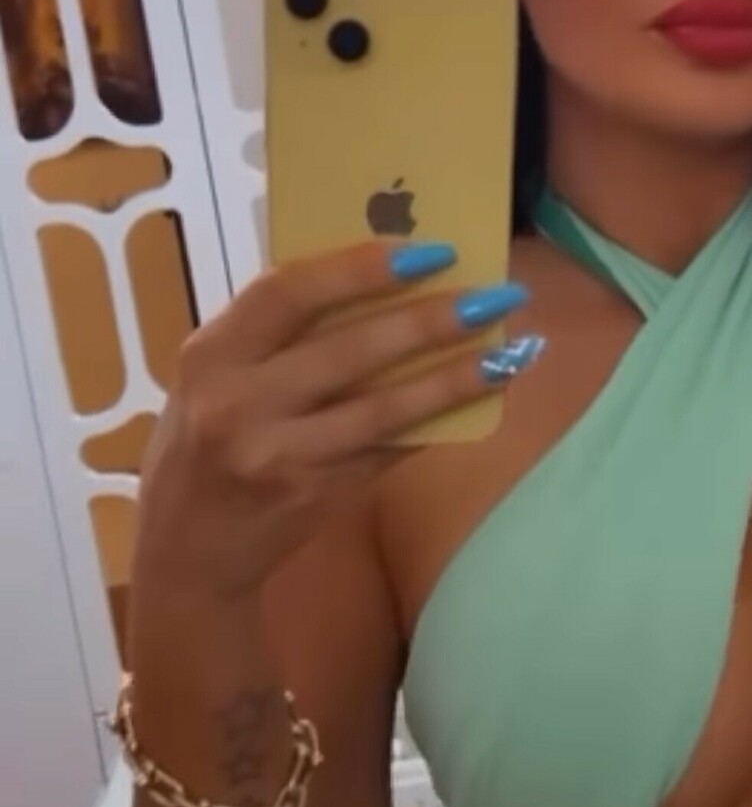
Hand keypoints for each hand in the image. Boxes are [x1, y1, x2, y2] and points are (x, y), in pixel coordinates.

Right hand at [133, 240, 540, 601]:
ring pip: (383, 409)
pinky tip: (479, 402)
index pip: (289, 293)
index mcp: (210, 355)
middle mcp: (240, 404)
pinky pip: (388, 449)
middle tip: (495, 296)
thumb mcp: (212, 380)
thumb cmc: (200, 447)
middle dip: (430, 321)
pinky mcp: (316, 495)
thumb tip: (376, 280)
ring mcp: (281, 456)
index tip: (428, 252)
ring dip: (454, 379)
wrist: (187, 554)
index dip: (360, 268)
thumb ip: (271, 336)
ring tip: (509, 352)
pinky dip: (435, 423)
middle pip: (350, 350)